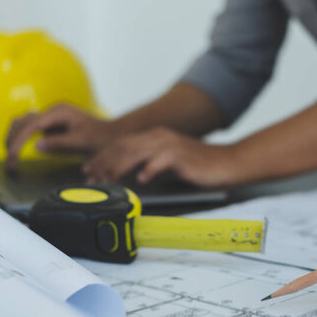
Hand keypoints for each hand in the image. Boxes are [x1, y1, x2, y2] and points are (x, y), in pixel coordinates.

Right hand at [6, 104, 115, 168]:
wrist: (113, 134)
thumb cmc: (101, 137)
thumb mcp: (81, 142)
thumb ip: (59, 143)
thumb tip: (36, 145)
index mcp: (60, 111)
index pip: (32, 125)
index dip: (19, 140)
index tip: (12, 155)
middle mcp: (53, 110)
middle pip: (23, 121)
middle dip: (13, 139)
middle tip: (9, 160)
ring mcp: (52, 116)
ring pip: (24, 123)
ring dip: (15, 138)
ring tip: (10, 157)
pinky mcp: (52, 124)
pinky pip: (31, 129)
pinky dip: (23, 139)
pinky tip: (18, 151)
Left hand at [82, 127, 240, 186]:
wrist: (228, 163)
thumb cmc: (200, 166)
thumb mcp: (170, 162)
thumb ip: (150, 163)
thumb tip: (130, 174)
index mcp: (155, 137)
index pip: (121, 144)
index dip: (102, 157)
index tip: (89, 171)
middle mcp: (159, 137)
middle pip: (123, 146)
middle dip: (103, 162)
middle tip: (91, 177)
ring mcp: (170, 145)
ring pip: (136, 152)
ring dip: (119, 166)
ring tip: (107, 179)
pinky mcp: (181, 155)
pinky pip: (160, 161)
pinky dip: (149, 169)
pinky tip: (141, 179)